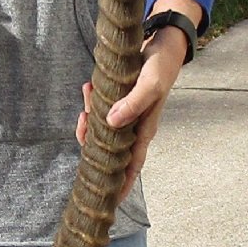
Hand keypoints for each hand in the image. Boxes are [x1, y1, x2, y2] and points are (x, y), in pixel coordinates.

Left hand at [75, 24, 187, 201]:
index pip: (131, 165)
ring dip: (89, 115)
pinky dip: (91, 101)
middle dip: (91, 140)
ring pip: (101, 127)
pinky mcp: (118, 101)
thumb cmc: (161, 67)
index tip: (110, 201)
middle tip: (82, 122)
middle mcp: (134, 127)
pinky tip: (88, 87)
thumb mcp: (149, 85)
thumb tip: (110, 123)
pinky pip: (100, 109)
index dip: (122, 184)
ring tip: (87, 94)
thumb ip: (132, 105)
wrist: (164, 45)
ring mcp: (126, 115)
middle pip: (108, 147)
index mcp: (145, 130)